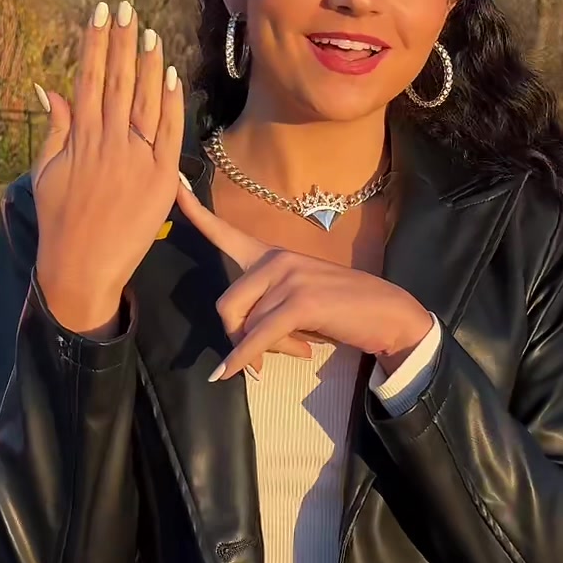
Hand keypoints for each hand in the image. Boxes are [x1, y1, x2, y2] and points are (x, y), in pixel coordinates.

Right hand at [31, 3, 183, 331]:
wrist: (81, 268)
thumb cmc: (60, 221)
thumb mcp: (46, 172)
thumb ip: (55, 128)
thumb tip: (50, 88)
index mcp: (80, 138)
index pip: (89, 79)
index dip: (95, 43)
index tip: (98, 13)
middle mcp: (108, 142)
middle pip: (117, 81)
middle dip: (119, 40)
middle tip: (124, 6)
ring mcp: (136, 159)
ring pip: (144, 100)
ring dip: (146, 62)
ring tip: (146, 29)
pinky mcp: (161, 178)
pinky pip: (169, 132)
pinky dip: (170, 102)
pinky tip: (169, 72)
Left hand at [175, 182, 432, 381]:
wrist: (388, 313)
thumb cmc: (341, 311)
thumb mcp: (296, 306)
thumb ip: (265, 314)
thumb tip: (242, 352)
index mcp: (272, 255)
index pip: (227, 232)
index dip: (196, 213)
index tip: (174, 189)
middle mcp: (276, 260)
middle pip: (227, 305)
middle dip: (237, 338)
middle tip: (263, 356)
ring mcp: (289, 278)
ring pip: (245, 326)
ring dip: (262, 352)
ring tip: (298, 349)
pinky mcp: (300, 303)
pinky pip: (258, 338)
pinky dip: (245, 360)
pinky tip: (237, 373)